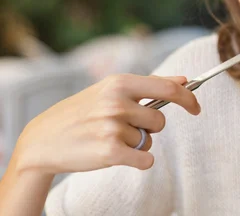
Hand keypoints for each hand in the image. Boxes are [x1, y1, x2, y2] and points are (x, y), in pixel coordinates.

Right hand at [13, 74, 199, 176]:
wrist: (43, 139)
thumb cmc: (82, 112)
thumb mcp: (111, 89)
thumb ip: (150, 85)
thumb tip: (184, 79)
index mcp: (119, 82)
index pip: (168, 87)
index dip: (188, 98)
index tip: (196, 108)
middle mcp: (116, 102)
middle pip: (159, 120)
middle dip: (148, 127)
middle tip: (122, 127)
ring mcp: (112, 127)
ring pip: (148, 140)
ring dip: (135, 143)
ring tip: (109, 137)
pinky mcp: (109, 152)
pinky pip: (145, 159)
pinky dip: (138, 161)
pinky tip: (117, 155)